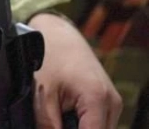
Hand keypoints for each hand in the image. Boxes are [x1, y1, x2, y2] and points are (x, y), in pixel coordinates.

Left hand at [29, 13, 121, 128]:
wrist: (58, 35)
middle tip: (53, 118)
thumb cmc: (49, 57)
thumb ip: (48, 124)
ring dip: (77, 126)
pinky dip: (81, 122)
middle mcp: (112, 102)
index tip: (55, 126)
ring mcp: (113, 102)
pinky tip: (64, 112)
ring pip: (98, 128)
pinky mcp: (108, 101)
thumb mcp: (42, 94)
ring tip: (57, 112)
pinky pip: (97, 122)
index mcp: (97, 99)